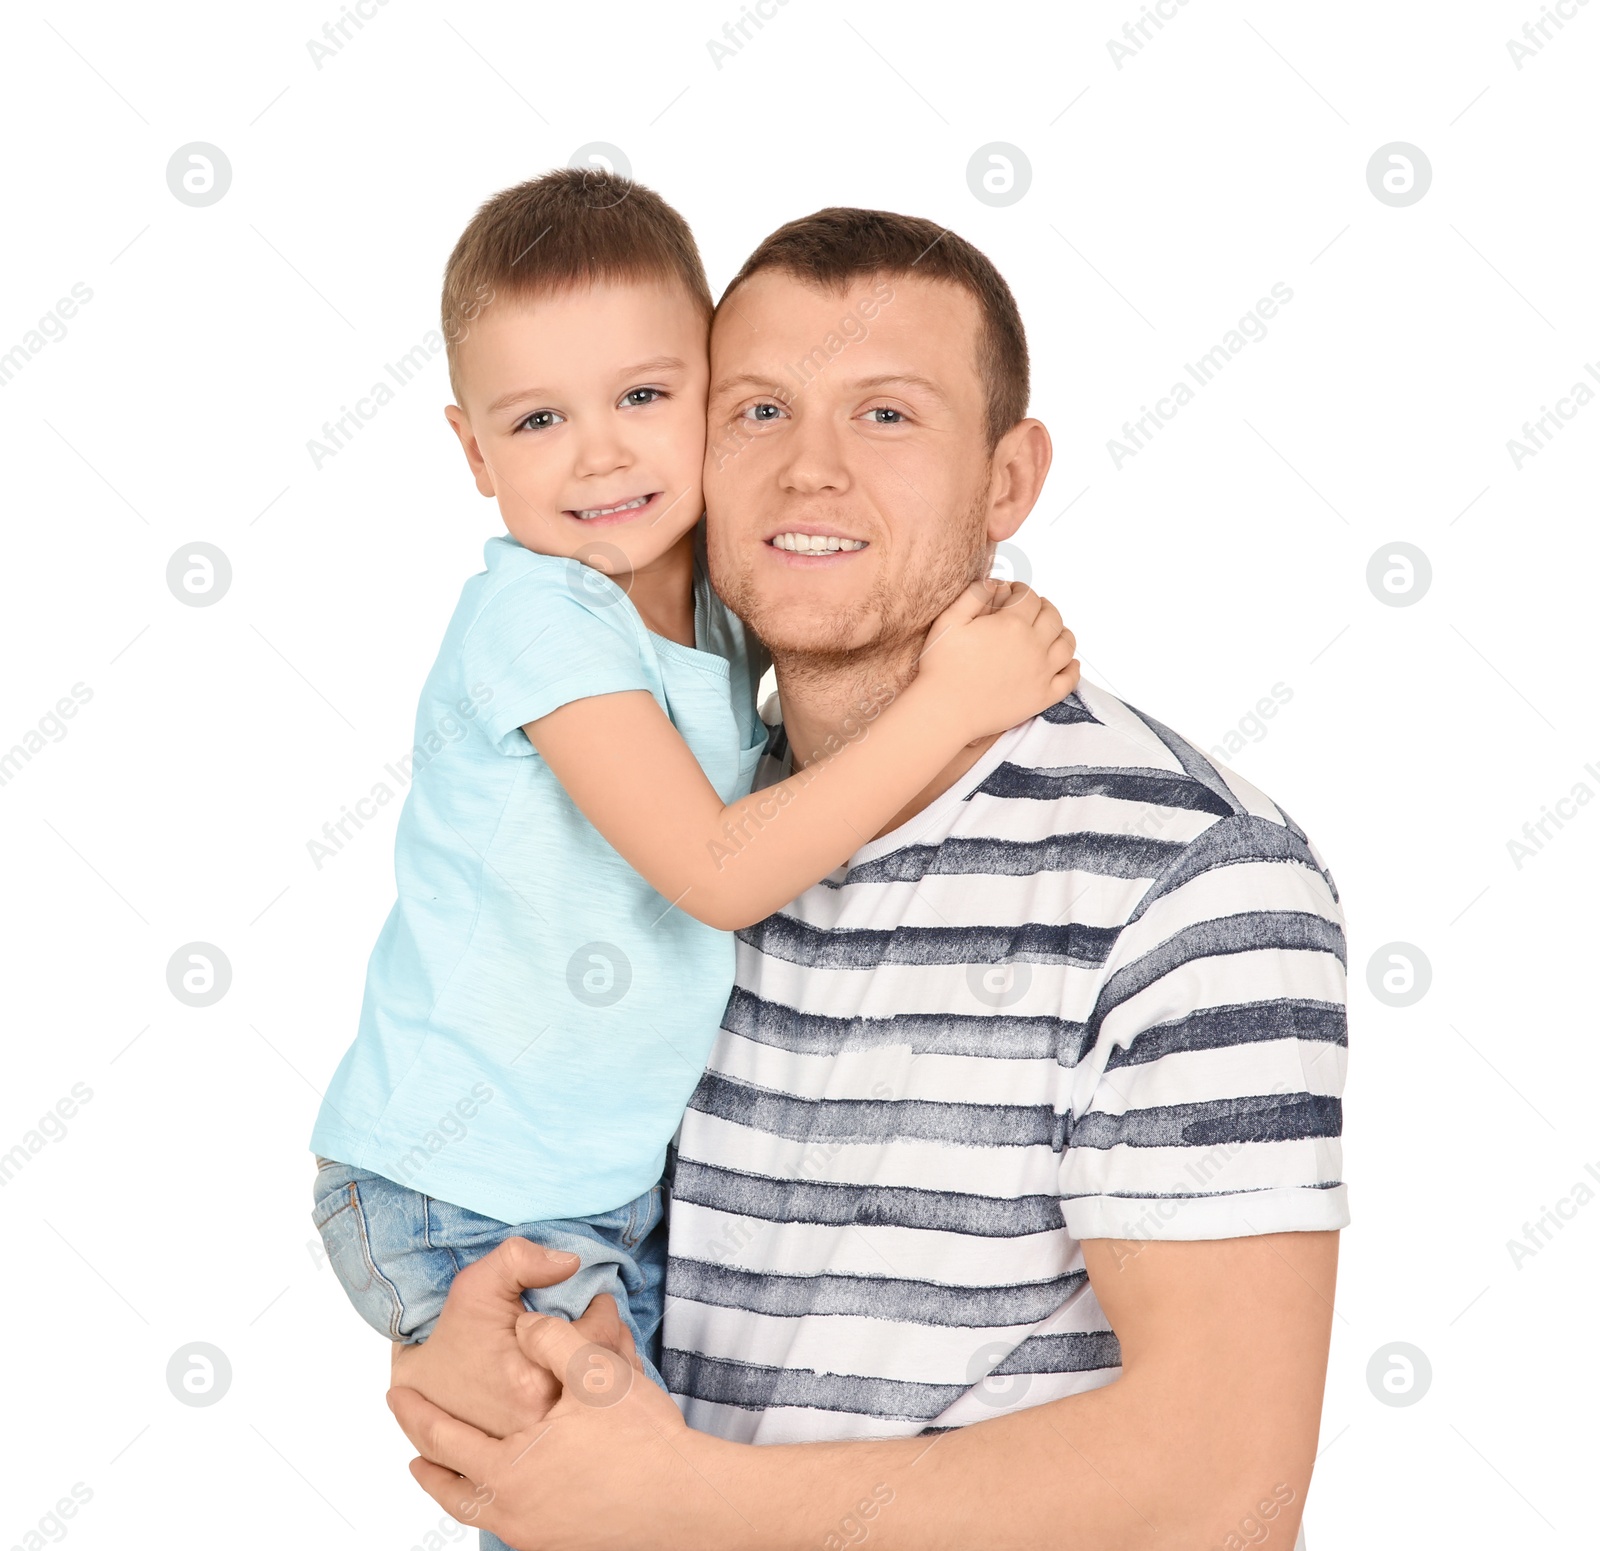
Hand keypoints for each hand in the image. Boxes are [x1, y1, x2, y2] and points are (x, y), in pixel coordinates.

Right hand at [388, 1237, 636, 1439]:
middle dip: (611, 1339)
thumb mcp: (475, 1284)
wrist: (417, 1389)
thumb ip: (520, 1260)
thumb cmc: (449, 1333)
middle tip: (601, 1320)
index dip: (602, 1309)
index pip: (599, 1336)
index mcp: (532, 1383)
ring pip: (605, 1402)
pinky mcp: (545, 1453)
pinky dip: (597, 1397)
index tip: (595, 1300)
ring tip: (596, 1343)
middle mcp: (543, 1423)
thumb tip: (571, 1261)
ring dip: (609, 1367)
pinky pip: (592, 1421)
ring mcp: (545, 1444)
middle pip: (610, 1373)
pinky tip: (588, 1377)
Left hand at [390, 1312, 719, 1550]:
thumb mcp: (595, 1372)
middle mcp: (513, 1509)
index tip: (396, 1394)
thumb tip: (523, 1325)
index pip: (442, 1439)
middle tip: (410, 1447)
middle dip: (426, 1460)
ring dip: (456, 1489)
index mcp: (509, 1467)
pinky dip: (493, 1504)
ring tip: (444, 1472)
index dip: (417, 1413)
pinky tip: (507, 1488)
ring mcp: (536, 1534)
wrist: (686, 1503)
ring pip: (477, 1512)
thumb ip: (550, 1339)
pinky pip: (510, 1524)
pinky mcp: (561, 1544)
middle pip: (450, 1489)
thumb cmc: (643, 1441)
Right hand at [917, 577, 1079, 739]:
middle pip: (1053, 617)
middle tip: (1032, 609)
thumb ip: (973, 595)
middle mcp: (1033, 646)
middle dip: (1043, 607)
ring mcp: (1041, 673)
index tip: (1012, 594)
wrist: (945, 711)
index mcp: (1012, 624)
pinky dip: (1073, 668)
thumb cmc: (941, 666)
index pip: (1029, 597)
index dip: (1021, 591)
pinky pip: (1070, 680)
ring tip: (1052, 631)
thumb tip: (995, 583)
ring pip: (1067, 644)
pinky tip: (1068, 663)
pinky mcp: (1042, 697)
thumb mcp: (949, 621)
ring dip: (1062, 632)